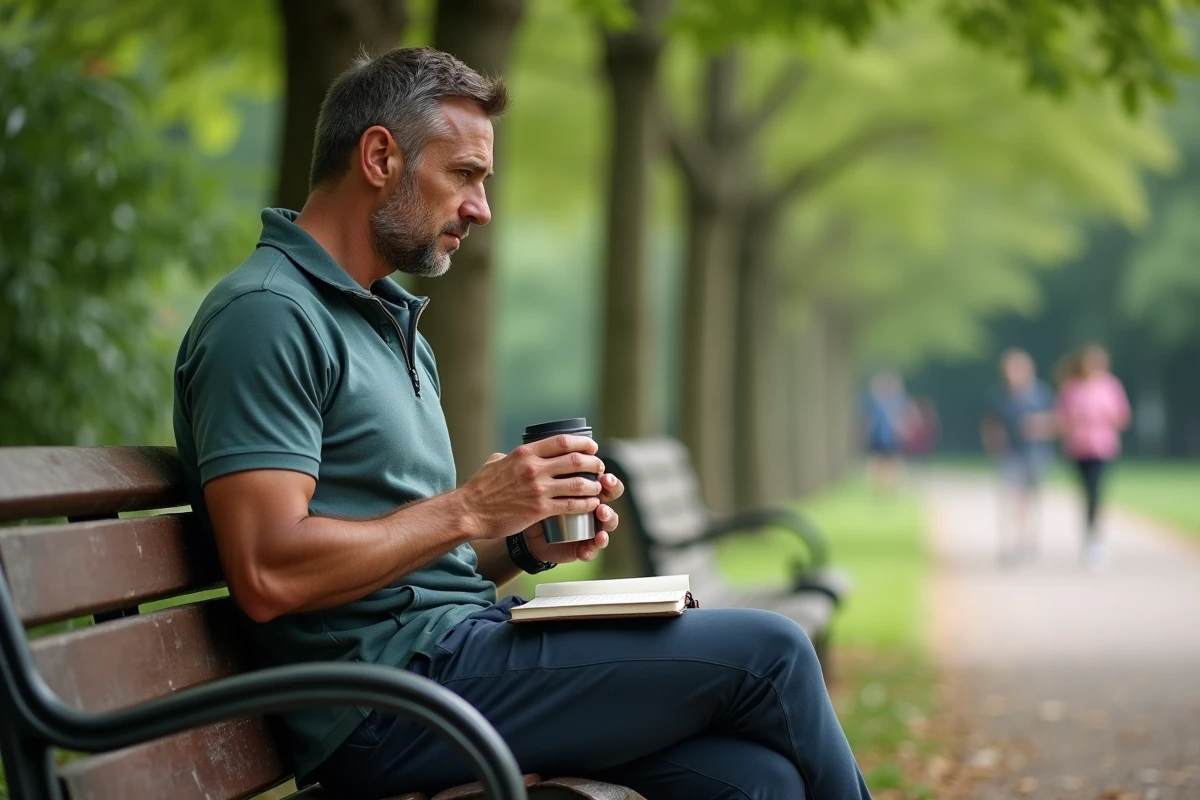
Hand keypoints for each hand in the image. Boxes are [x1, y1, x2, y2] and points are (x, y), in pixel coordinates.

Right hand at [457, 435, 605, 539]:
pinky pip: (571, 505)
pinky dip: (585, 504)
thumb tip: (517, 454)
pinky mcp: (539, 509)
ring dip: (593, 485)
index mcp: (525, 453)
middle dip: (593, 463)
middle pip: (575, 460)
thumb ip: (510, 456)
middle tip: (599, 467)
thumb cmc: (480, 488)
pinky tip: (592, 504)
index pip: (562, 442)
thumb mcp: (495, 462)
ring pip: (578, 483)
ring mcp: (538, 489)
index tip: (592, 448)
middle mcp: (534, 468)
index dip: (583, 444)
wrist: (470, 511)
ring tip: (598, 487)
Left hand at [525, 472, 624, 563]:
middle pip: (612, 496)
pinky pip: (592, 548)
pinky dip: (593, 547)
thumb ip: (551, 469)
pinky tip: (592, 543)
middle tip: (605, 485)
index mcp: (587, 488)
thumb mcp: (543, 485)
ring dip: (609, 516)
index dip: (607, 476)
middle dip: (612, 490)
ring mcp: (591, 527)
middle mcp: (593, 506)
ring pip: (610, 522)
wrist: (528, 534)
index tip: (602, 472)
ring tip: (601, 512)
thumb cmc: (537, 502)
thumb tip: (556, 452)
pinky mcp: (583, 547)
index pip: (604, 479)